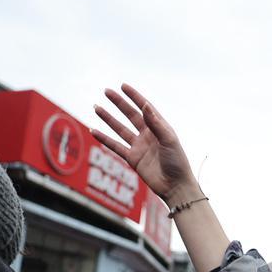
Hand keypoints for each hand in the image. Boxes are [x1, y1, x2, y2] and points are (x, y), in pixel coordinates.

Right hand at [92, 84, 198, 207]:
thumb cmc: (177, 162)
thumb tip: (145, 105)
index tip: (123, 86)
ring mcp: (139, 146)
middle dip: (119, 103)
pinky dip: (104, 139)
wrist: (175, 186)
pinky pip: (115, 146)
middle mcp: (148, 135)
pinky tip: (94, 130)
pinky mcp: (132, 159)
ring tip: (96, 107)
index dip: (134, 97)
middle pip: (130, 115)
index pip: (145, 108)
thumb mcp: (168, 140)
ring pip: (120, 129)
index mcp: (160, 127)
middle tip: (106, 91)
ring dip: (108, 119)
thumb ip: (155, 123)